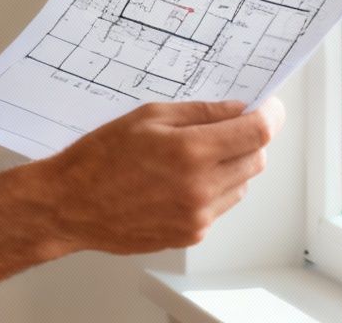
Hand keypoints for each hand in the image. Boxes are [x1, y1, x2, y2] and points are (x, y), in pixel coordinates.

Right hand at [35, 98, 283, 253]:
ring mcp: (197, 217)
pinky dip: (213, 189)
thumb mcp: (148, 116)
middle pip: (256, 159)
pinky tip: (181, 180)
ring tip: (193, 156)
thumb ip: (200, 113)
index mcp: (190, 152)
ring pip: (242, 185)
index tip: (270, 107)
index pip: (257, 133)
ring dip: (231, 165)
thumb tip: (238, 109)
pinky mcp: (190, 235)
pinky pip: (220, 206)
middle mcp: (200, 188)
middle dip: (249, 139)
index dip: (270, 116)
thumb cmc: (100, 157)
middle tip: (227, 126)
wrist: (70, 205)